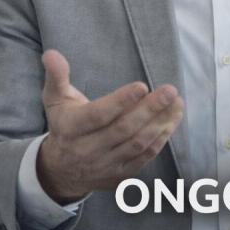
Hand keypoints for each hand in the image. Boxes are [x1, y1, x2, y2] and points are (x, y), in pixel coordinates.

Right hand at [36, 49, 184, 203]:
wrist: (60, 170)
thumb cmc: (63, 125)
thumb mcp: (55, 100)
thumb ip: (57, 76)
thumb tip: (52, 54)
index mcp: (71, 128)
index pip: (98, 115)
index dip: (121, 101)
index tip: (142, 86)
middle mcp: (87, 150)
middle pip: (123, 129)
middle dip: (150, 109)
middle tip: (170, 91)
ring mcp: (105, 165)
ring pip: (137, 144)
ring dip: (161, 123)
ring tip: (177, 104)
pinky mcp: (120, 174)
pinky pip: (144, 157)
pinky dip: (160, 139)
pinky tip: (172, 121)